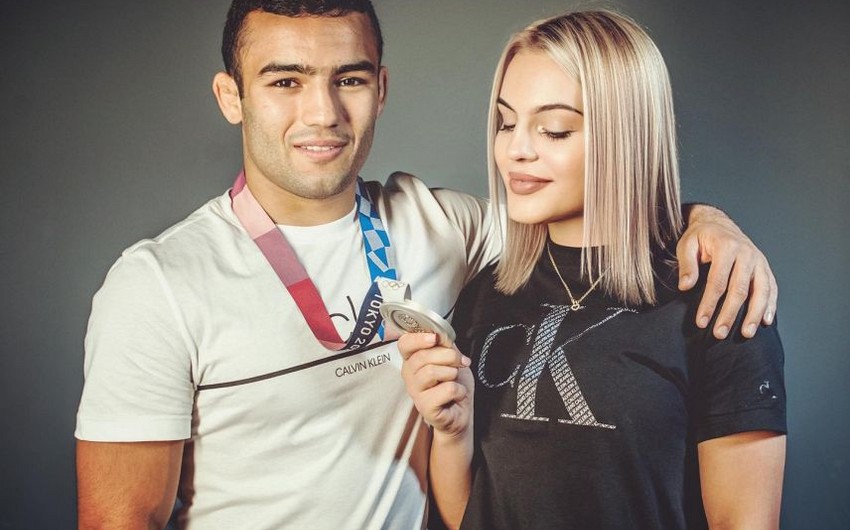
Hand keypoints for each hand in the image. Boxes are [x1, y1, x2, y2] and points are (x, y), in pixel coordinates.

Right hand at [398, 332, 473, 436]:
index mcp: (413, 360)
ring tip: (454, 380)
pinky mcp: (425, 407)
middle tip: (459, 362)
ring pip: (432, 372)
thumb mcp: (451, 359)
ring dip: (452, 373)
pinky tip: (456, 395)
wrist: (462, 412)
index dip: (418, 338)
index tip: (435, 338)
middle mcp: (410, 375)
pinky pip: (446, 389)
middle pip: (422, 356)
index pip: (404, 344)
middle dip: (448, 355)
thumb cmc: (454, 385)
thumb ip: (444, 345)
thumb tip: (441, 335)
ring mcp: (415, 392)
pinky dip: (458, 390)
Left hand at [677, 205, 776, 339]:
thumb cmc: (701, 236)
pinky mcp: (765, 268)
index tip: (701, 321)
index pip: (718, 281)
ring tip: (746, 333)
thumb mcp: (687, 245)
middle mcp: (747, 254)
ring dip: (754, 314)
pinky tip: (765, 321)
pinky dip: (770, 305)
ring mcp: (759, 261)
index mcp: (727, 247)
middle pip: (740, 290)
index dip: (709, 303)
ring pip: (760, 291)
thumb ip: (687, 265)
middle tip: (719, 333)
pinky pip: (771, 288)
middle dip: (730, 314)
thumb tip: (685, 286)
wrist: (719, 224)